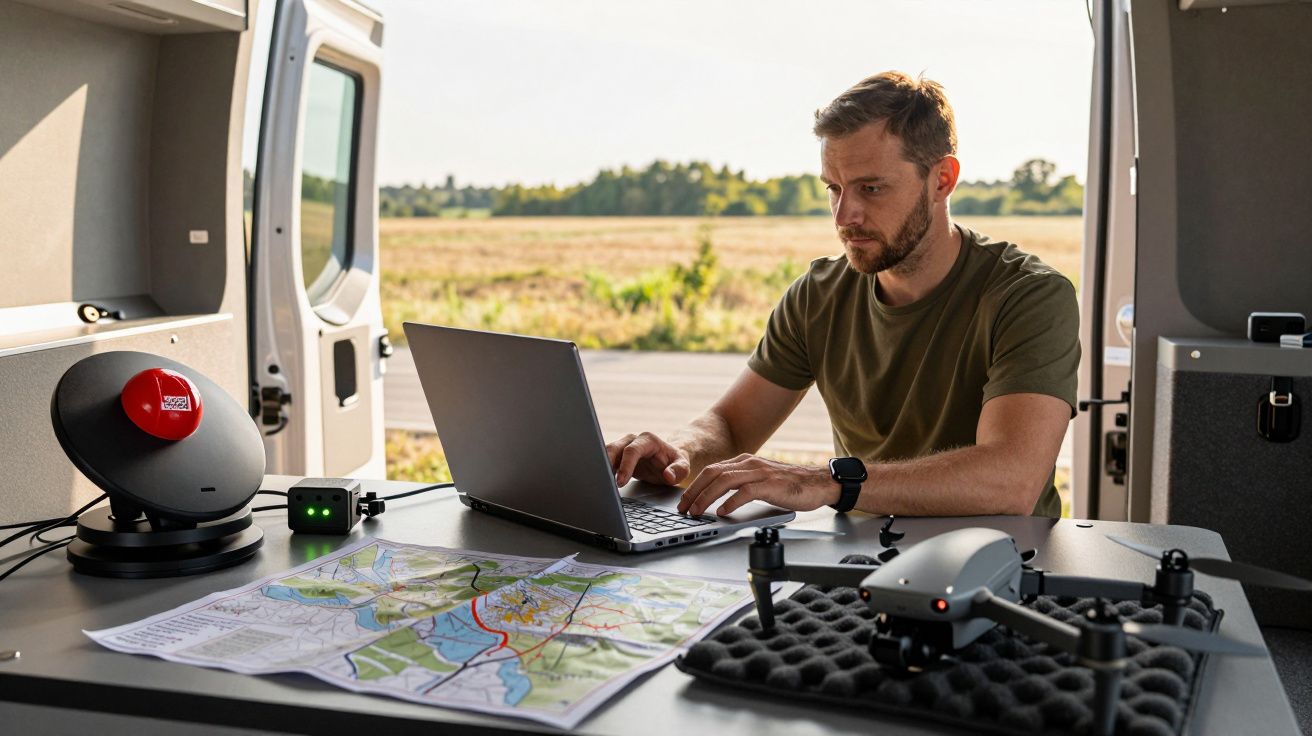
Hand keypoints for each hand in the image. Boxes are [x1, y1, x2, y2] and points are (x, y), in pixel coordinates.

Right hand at [607, 432, 689, 486]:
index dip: (625, 466)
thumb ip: (678, 470)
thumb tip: (668, 475)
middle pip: (614, 448)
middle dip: (607, 464)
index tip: (621, 481)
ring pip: (606, 453)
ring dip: (601, 467)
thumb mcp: (683, 468)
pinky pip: (605, 460)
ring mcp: (623, 446)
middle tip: (606, 483)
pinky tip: (601, 482)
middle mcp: (633, 440)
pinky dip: (602, 470)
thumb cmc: (674, 463)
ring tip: (600, 483)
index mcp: (648, 440)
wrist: (668, 461)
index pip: (632, 450)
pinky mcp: (617, 456)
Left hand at [677, 454, 837, 515]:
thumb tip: (719, 500)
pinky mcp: (771, 485)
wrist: (819, 483)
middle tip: (683, 508)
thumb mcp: (761, 480)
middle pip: (713, 474)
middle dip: (694, 491)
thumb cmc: (791, 485)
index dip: (695, 485)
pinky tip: (722, 512)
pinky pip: (745, 492)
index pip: (712, 470)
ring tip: (696, 511)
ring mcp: (760, 473)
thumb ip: (742, 485)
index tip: (684, 500)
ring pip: (724, 481)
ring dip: (706, 497)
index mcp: (745, 461)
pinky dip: (730, 502)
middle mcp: (750, 463)